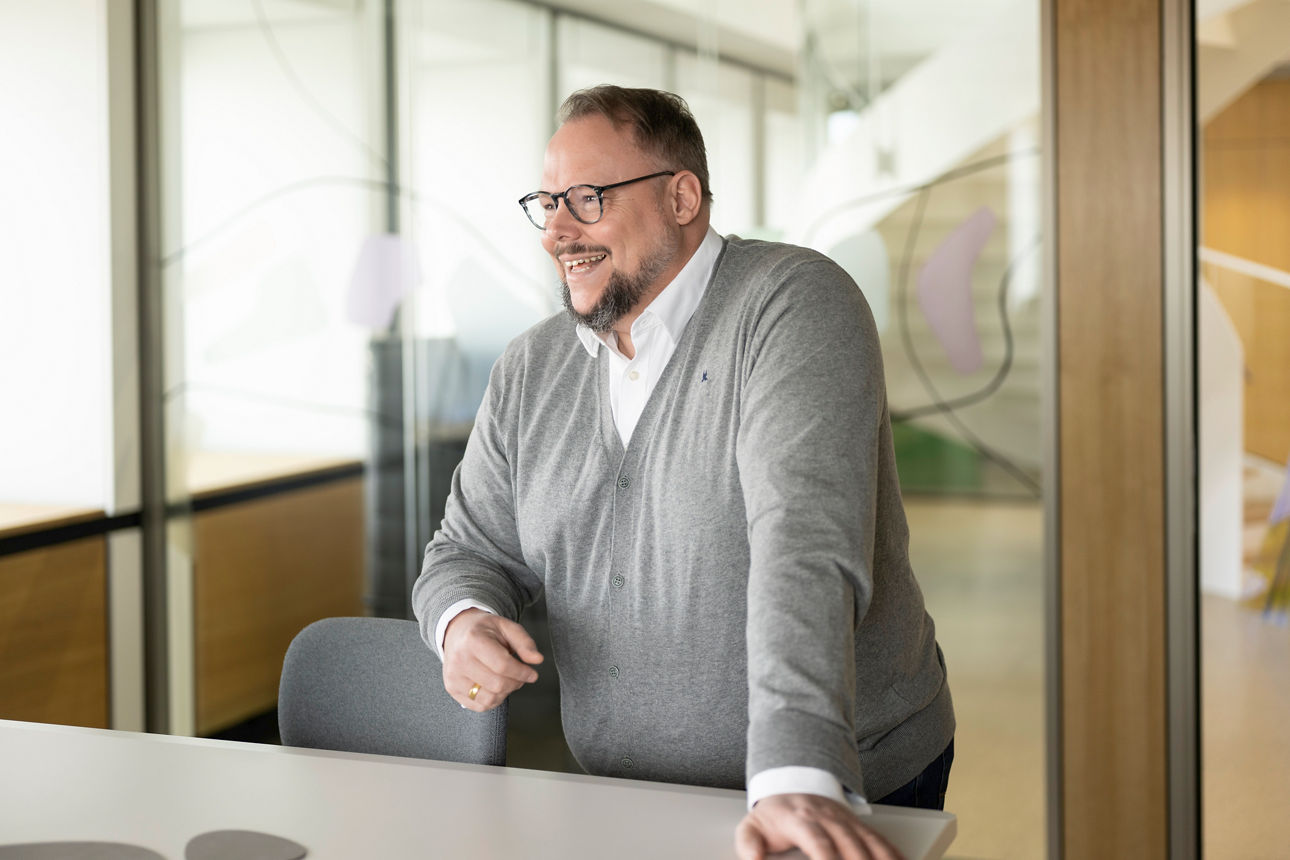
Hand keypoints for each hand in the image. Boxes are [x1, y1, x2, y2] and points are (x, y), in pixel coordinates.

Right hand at [442, 608, 543, 710]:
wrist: (458, 631)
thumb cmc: (485, 630)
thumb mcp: (507, 627)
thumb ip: (525, 643)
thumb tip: (537, 660)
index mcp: (473, 640)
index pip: (502, 665)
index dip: (522, 673)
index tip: (532, 674)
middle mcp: (459, 659)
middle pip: (497, 684)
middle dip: (516, 683)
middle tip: (520, 676)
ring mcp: (453, 676)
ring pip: (489, 698)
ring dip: (505, 692)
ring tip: (507, 679)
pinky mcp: (452, 688)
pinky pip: (479, 705)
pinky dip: (494, 699)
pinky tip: (495, 687)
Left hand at [735, 794, 902, 859]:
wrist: (792, 783)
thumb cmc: (775, 814)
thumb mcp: (753, 826)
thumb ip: (748, 844)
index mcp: (801, 820)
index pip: (818, 841)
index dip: (827, 858)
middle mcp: (829, 820)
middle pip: (850, 846)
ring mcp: (847, 823)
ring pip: (871, 844)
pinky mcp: (860, 827)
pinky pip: (882, 842)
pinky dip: (894, 855)